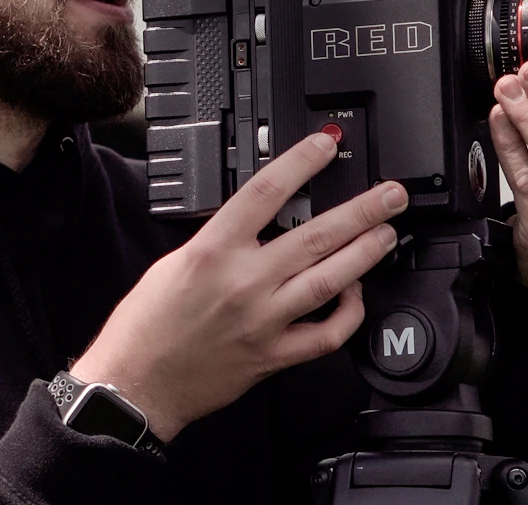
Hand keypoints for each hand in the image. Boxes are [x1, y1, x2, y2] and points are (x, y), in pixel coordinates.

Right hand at [69, 133, 406, 441]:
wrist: (136, 383)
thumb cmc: (147, 324)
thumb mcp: (175, 260)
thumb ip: (220, 239)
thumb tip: (257, 219)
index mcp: (212, 250)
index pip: (266, 192)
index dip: (302, 162)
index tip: (327, 145)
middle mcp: (243, 282)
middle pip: (316, 237)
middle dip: (362, 211)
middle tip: (391, 194)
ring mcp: (263, 321)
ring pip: (330, 282)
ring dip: (366, 254)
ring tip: (388, 234)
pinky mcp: (273, 357)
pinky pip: (325, 335)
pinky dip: (348, 314)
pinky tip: (355, 295)